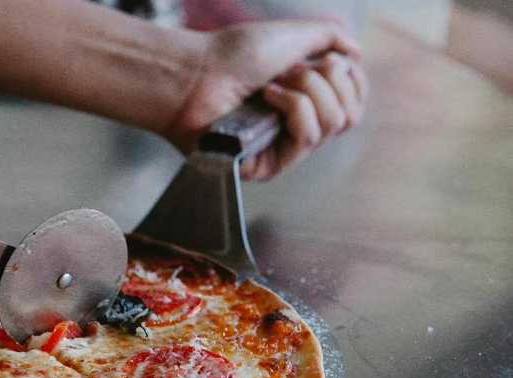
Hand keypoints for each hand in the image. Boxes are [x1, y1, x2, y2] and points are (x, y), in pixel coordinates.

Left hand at [166, 20, 367, 179]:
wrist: (197, 74)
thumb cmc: (233, 56)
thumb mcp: (290, 35)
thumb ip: (327, 37)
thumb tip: (356, 52)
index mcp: (305, 100)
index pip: (353, 102)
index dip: (352, 80)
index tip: (330, 59)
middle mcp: (297, 127)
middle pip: (349, 114)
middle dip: (327, 80)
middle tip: (291, 69)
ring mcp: (282, 148)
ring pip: (333, 123)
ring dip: (308, 90)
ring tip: (274, 82)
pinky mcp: (269, 165)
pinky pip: (307, 138)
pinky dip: (293, 107)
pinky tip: (267, 97)